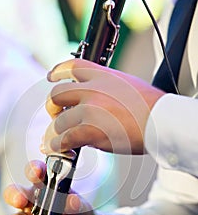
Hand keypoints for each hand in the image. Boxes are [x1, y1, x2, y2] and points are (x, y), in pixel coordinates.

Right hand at [4, 160, 100, 214]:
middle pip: (17, 194)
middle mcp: (35, 203)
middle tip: (20, 200)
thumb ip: (77, 205)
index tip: (36, 171)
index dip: (34, 169)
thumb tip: (72, 200)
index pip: (37, 174)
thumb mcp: (83, 210)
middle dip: (15, 194)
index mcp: (48, 188)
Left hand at [43, 59, 164, 154]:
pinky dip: (58, 145)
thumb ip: (106, 87)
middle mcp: (92, 89)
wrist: (162, 120)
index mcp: (102, 75)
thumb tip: (89, 100)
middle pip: (57, 95)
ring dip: (55, 133)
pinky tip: (58, 148)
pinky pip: (64, 138)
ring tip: (55, 141)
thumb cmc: (150, 106)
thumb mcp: (126, 84)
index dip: (57, 71)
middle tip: (55, 116)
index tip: (51, 77)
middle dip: (52, 107)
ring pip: (58, 121)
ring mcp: (90, 109)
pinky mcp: (90, 129)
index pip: (71, 66)